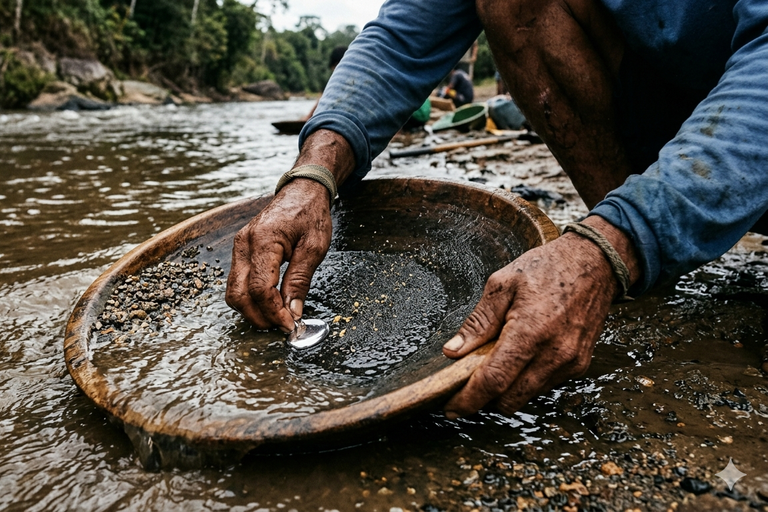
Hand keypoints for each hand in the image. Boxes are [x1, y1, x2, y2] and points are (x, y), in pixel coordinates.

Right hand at [225, 179, 331, 331]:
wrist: (302, 191)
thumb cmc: (310, 215)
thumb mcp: (314, 249)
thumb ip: (300, 281)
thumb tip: (292, 312)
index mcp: (263, 241)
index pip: (259, 288)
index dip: (273, 312)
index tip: (290, 325)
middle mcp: (244, 245)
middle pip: (238, 295)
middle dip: (259, 316)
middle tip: (283, 325)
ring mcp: (239, 247)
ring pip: (233, 291)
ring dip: (253, 309)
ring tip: (277, 316)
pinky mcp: (241, 251)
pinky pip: (237, 281)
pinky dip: (250, 297)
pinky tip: (270, 302)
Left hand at [442, 216, 639, 417]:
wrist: (595, 262)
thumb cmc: (548, 268)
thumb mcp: (502, 284)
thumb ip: (477, 322)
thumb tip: (453, 350)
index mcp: (530, 331)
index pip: (494, 381)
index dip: (469, 399)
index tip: (452, 408)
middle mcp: (554, 353)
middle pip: (509, 399)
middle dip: (484, 398)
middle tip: (467, 382)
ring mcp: (569, 362)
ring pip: (526, 396)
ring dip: (506, 389)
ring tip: (497, 360)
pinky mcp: (579, 366)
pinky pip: (544, 386)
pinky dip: (526, 380)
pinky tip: (522, 356)